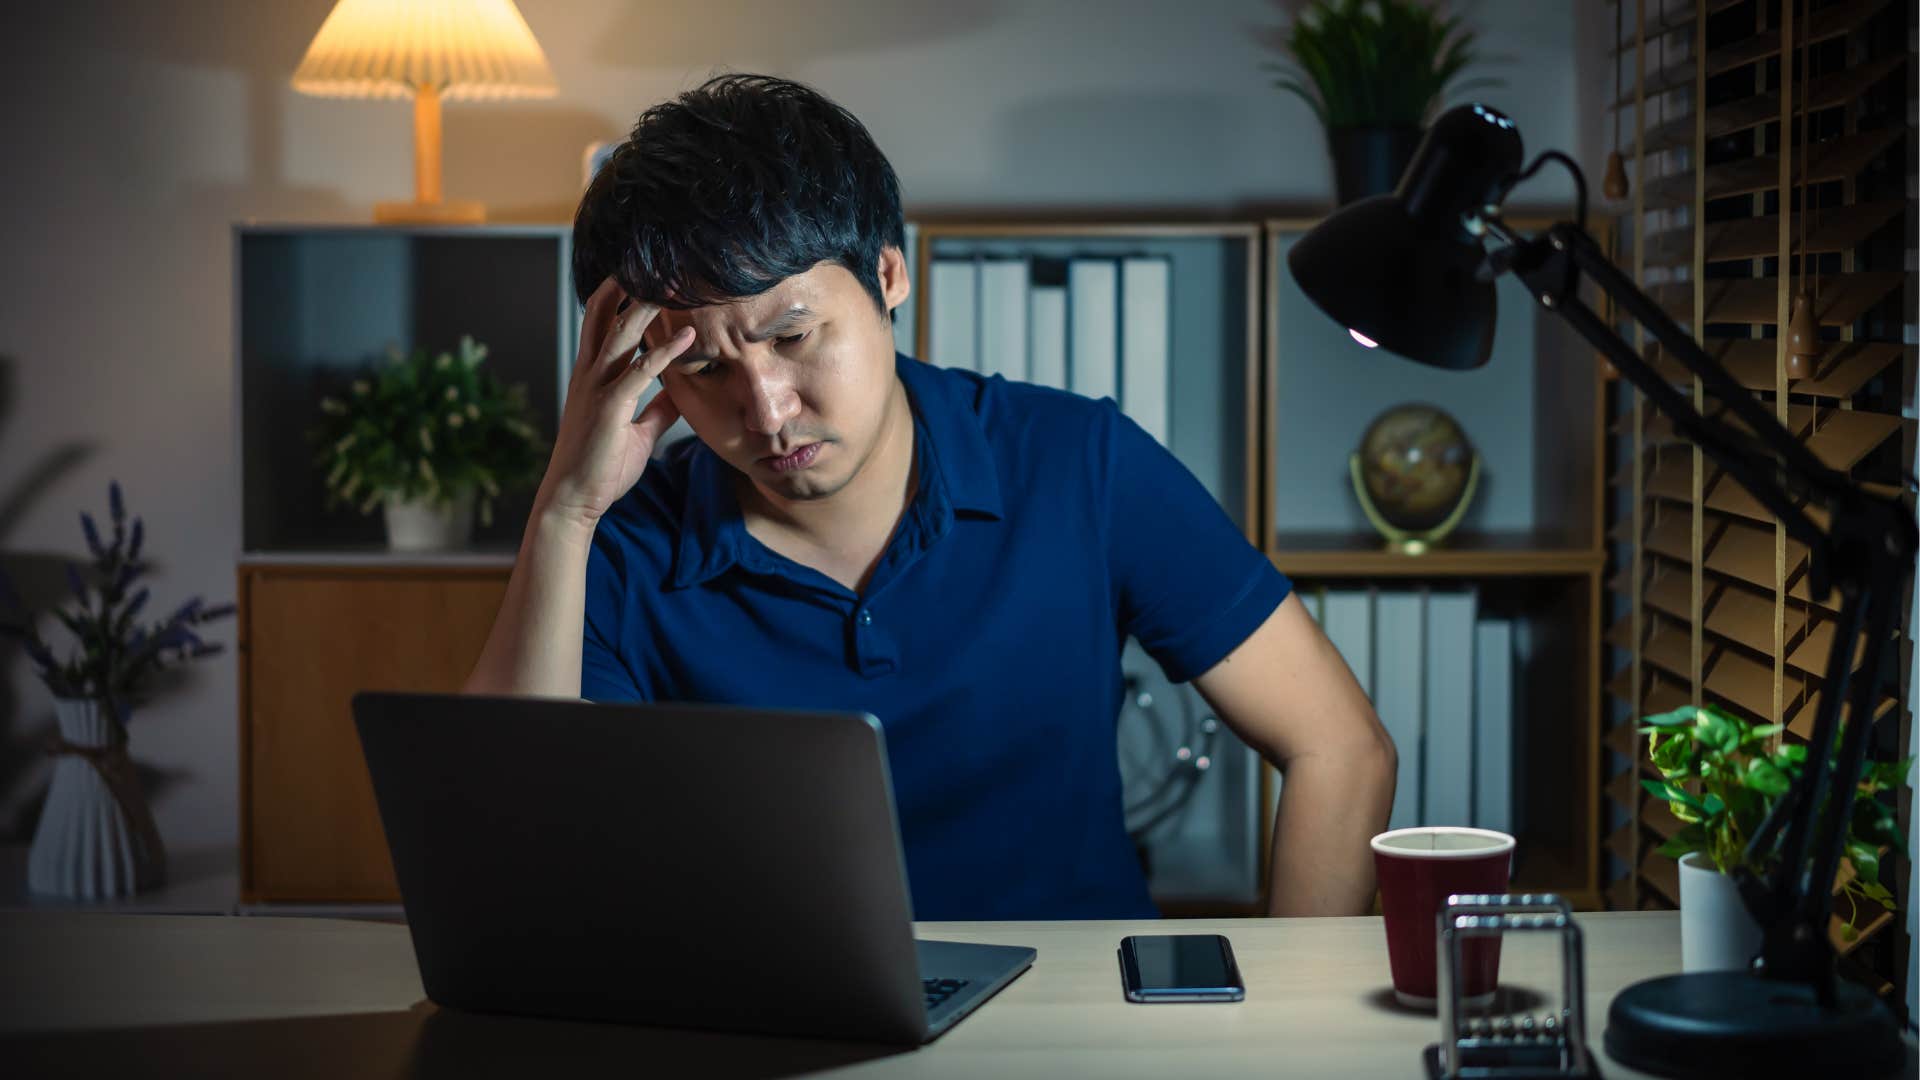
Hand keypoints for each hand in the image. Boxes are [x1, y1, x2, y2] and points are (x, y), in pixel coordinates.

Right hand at [533, 276, 695, 531]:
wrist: (574, 500)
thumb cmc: (601, 467)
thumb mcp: (638, 432)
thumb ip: (657, 408)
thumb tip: (681, 394)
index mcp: (592, 377)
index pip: (600, 322)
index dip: (617, 294)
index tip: (640, 272)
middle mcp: (590, 375)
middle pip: (604, 315)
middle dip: (628, 286)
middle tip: (656, 261)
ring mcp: (596, 389)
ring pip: (620, 335)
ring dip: (647, 307)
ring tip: (673, 284)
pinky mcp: (609, 407)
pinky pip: (639, 372)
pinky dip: (665, 353)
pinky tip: (688, 338)